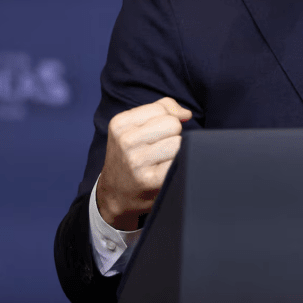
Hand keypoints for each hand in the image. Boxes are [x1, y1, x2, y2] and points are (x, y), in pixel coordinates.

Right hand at [95, 97, 191, 230]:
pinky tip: (165, 171)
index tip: (153, 135)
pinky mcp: (150, 180)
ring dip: (176, 151)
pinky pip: (179, 160)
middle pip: (173, 124)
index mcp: (120, 124)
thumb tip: (186, 114)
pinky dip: (178, 164)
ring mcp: (136, 161)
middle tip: (159, 148)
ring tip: (161, 160)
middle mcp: (125, 141)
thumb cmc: (132, 155)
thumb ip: (162, 108)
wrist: (116, 194)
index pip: (161, 108)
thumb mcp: (135, 127)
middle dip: (172, 134)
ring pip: (178, 142)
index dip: (165, 120)